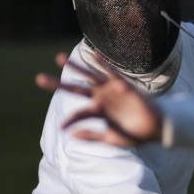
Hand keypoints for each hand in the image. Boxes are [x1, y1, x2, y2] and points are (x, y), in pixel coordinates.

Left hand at [35, 52, 162, 146]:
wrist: (154, 129)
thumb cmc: (134, 135)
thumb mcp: (110, 139)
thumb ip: (92, 136)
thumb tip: (71, 134)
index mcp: (97, 111)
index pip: (77, 114)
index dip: (69, 121)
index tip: (61, 128)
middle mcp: (101, 98)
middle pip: (75, 89)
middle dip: (58, 84)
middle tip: (38, 79)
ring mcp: (111, 91)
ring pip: (89, 77)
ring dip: (75, 68)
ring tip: (58, 59)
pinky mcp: (123, 86)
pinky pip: (111, 72)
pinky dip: (102, 64)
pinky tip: (93, 55)